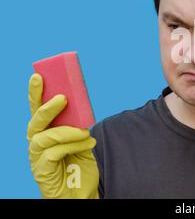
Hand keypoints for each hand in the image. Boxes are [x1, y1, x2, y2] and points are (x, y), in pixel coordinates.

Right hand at [27, 73, 99, 198]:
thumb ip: (78, 124)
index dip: (35, 92)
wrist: (82, 191)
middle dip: (47, 106)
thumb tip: (82, 105)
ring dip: (67, 131)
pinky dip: (72, 145)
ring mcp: (37, 157)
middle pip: (35, 120)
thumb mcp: (81, 138)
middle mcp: (36, 142)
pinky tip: (87, 143)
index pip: (37, 109)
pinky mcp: (42, 170)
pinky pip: (54, 153)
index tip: (38, 75)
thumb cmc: (79, 163)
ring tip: (85, 130)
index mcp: (45, 131)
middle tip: (62, 97)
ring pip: (45, 137)